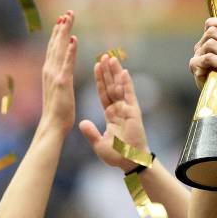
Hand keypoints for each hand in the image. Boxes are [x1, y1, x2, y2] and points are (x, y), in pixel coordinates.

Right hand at [41, 11, 77, 134]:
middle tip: (68, 12)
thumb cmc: (57, 112)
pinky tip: (73, 39)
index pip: (54, 48)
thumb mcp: (58, 90)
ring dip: (64, 32)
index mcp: (50, 71)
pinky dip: (70, 50)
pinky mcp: (62, 82)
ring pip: (60, 49)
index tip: (63, 19)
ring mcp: (55, 75)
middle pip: (55, 43)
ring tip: (69, 18)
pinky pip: (67, 63)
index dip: (58, 33)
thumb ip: (58, 78)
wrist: (52, 126)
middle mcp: (49, 70)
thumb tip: (60, 71)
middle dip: (62, 27)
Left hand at [79, 55, 148, 171]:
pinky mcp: (134, 111)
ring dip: (115, 72)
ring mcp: (127, 109)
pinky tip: (124, 71)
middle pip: (111, 86)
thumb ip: (90, 132)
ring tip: (111, 58)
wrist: (130, 161)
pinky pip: (129, 95)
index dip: (100, 80)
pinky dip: (127, 83)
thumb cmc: (116, 155)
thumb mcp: (98, 143)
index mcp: (111, 114)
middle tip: (104, 55)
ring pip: (120, 87)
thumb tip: (82, 122)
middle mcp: (119, 108)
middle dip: (107, 71)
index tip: (96, 66)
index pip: (103, 93)